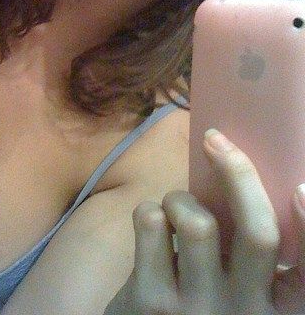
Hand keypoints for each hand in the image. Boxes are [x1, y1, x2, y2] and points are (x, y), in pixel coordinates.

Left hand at [104, 130, 304, 314]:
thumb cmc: (194, 306)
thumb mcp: (235, 293)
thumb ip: (246, 259)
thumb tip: (242, 183)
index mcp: (274, 308)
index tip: (300, 188)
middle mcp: (245, 313)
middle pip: (257, 233)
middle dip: (239, 175)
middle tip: (216, 141)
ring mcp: (198, 311)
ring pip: (197, 222)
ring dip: (180, 198)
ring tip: (173, 208)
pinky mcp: (152, 302)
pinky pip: (152, 223)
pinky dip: (149, 210)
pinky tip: (151, 227)